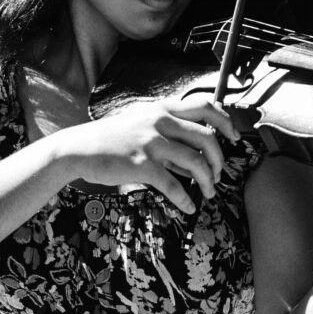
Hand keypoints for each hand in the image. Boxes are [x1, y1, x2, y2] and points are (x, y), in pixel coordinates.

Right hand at [68, 87, 241, 215]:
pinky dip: (185, 198)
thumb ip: (170, 136)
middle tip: (219, 174)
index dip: (226, 123)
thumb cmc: (111, 138)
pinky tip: (187, 206)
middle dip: (219, 160)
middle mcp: (160, 121)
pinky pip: (173, 184)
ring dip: (208, 181)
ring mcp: (151, 142)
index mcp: (163, 108)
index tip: (233, 138)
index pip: (206, 106)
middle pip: (208, 138)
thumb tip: (196, 157)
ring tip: (208, 192)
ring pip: (196, 162)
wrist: (79, 148)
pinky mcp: (141, 164)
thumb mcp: (142, 125)